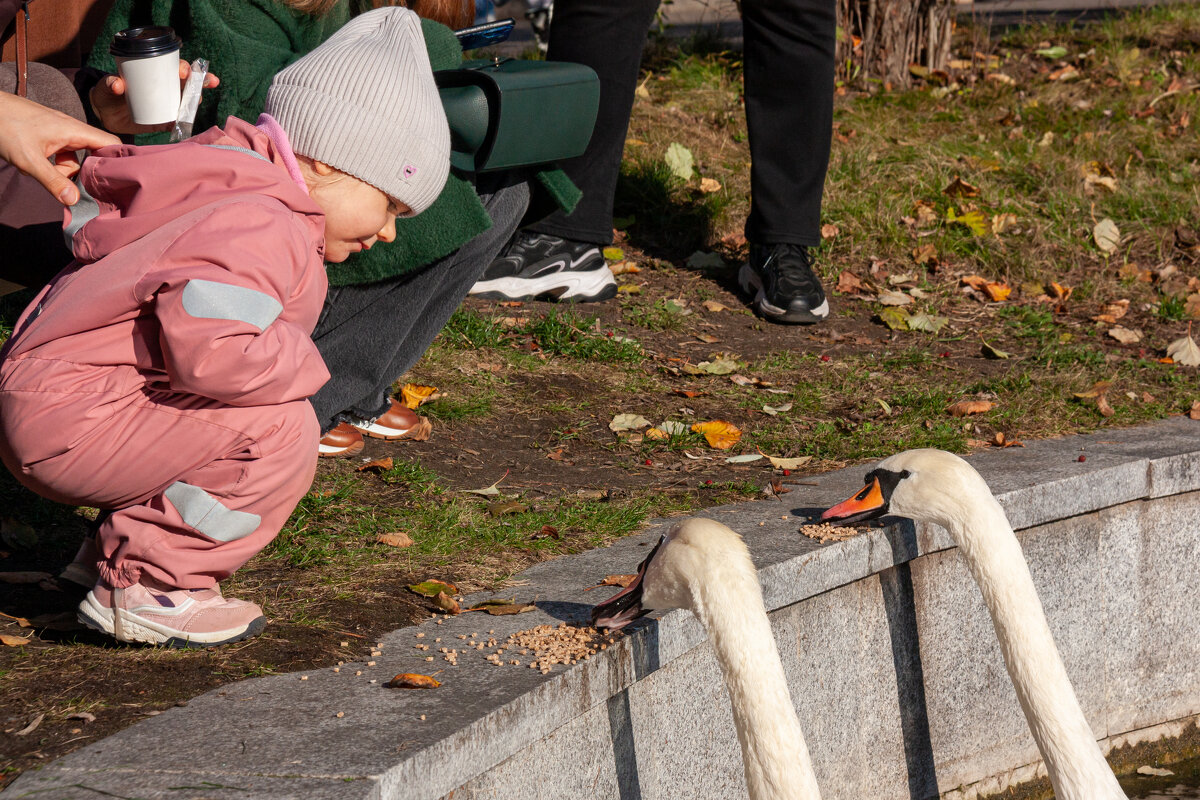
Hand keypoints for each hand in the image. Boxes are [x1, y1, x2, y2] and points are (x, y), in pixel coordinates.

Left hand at [0, 93, 120, 204]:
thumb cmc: (5, 126)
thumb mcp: (29, 159)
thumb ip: (53, 181)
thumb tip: (74, 201)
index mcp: (75, 130)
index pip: (111, 145)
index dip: (119, 162)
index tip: (120, 183)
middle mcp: (71, 130)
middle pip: (94, 155)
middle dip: (87, 174)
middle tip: (81, 191)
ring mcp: (59, 132)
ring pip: (74, 158)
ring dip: (65, 171)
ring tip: (46, 176)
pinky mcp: (47, 136)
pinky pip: (60, 155)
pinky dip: (52, 165)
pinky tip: (36, 168)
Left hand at [90, 60, 219, 134]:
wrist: (105, 115)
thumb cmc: (106, 94)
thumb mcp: (105, 86)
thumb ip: (109, 83)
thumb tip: (117, 85)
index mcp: (153, 74)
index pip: (172, 67)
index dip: (183, 67)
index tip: (184, 71)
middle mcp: (164, 88)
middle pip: (187, 82)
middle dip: (201, 80)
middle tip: (209, 81)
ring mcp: (166, 105)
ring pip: (187, 101)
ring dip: (196, 100)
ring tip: (199, 100)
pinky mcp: (164, 122)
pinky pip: (177, 123)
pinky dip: (183, 124)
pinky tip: (187, 124)